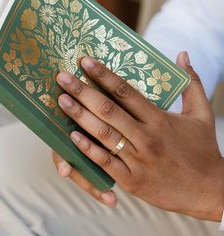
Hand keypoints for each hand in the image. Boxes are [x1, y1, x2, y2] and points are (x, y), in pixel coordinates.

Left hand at [53, 52, 223, 220]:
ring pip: (103, 134)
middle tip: (62, 78)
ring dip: (80, 116)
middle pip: (108, 109)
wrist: (208, 189)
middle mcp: (146, 137)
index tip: (86, 62)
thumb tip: (184, 54)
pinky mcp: (132, 180)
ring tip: (62, 101)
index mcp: (159, 120)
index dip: (104, 75)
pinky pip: (105, 162)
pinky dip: (88, 149)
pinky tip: (72, 137)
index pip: (126, 91)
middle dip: (83, 91)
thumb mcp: (202, 114)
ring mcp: (138, 160)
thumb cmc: (203, 150)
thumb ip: (192, 83)